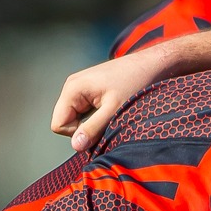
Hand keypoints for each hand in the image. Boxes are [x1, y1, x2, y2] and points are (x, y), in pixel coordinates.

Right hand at [52, 51, 170, 152]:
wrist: (152, 64)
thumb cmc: (136, 82)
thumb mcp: (114, 110)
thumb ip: (93, 128)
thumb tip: (75, 146)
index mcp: (73, 88)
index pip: (58, 125)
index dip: (76, 133)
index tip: (98, 127)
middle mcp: (72, 86)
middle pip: (64, 122)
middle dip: (84, 129)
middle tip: (107, 120)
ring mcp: (80, 87)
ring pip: (75, 118)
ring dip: (91, 123)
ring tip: (111, 113)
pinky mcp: (89, 90)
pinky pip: (83, 112)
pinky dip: (96, 117)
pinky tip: (111, 108)